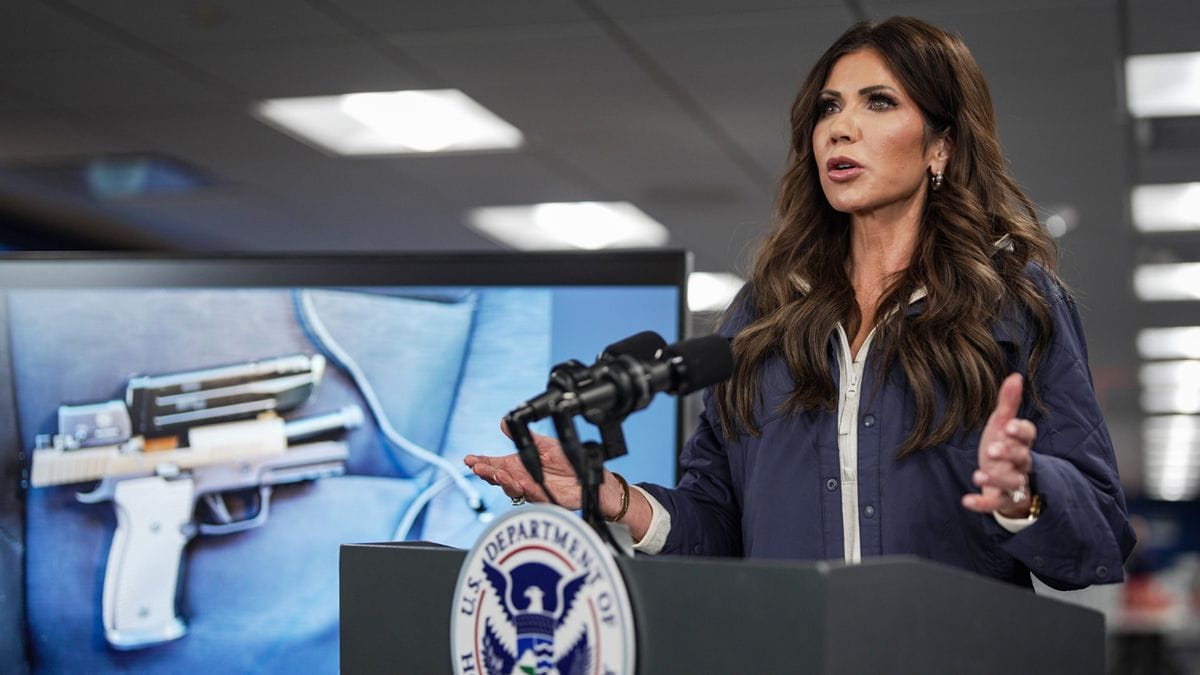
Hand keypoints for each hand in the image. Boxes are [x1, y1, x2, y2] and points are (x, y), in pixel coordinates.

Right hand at [464, 420, 584, 508]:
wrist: (589, 476)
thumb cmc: (567, 461)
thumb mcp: (544, 444)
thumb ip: (524, 436)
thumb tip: (503, 422)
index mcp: (518, 465)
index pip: (494, 464)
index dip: (480, 462)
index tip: (469, 459)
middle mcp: (521, 479)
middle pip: (498, 477)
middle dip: (487, 472)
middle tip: (478, 467)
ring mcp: (531, 490)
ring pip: (511, 488)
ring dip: (502, 482)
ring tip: (496, 474)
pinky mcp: (545, 499)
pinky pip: (532, 495)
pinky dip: (524, 489)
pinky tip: (519, 482)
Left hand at [962, 372, 1036, 518]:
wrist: (1002, 481)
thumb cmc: (1002, 447)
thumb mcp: (1002, 425)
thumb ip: (1008, 403)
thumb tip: (1015, 375)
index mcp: (1021, 443)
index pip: (1029, 436)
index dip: (1021, 431)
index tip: (1010, 426)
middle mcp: (1021, 464)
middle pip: (1022, 458)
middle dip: (1009, 454)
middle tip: (993, 450)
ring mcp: (1013, 483)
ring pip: (1012, 483)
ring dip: (996, 479)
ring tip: (979, 475)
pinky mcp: (1002, 500)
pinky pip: (994, 504)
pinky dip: (981, 504)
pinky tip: (966, 500)